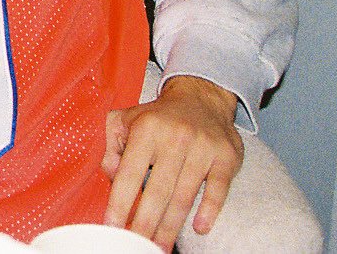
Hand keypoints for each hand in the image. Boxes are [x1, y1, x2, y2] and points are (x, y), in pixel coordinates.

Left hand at [103, 74, 244, 250]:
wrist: (201, 97)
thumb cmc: (157, 117)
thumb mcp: (125, 120)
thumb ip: (111, 145)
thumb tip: (111, 173)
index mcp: (146, 130)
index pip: (129, 173)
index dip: (120, 202)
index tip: (112, 225)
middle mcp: (174, 139)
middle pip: (158, 191)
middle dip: (145, 222)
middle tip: (136, 245)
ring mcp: (203, 148)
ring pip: (184, 195)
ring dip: (171, 225)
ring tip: (160, 246)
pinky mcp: (226, 158)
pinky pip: (218, 189)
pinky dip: (209, 210)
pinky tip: (199, 229)